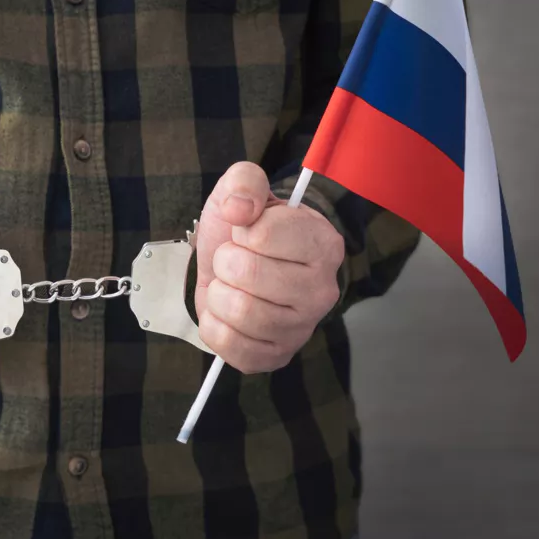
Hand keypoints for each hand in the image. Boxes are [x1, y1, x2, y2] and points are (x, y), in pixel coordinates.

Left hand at [194, 162, 344, 373]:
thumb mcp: (243, 189)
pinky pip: (229, 345)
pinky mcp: (277, 356)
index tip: (248, 232)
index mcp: (323, 244)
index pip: (262, 234)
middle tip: (234, 261)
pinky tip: (226, 313)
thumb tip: (238, 209)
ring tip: (230, 285)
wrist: (236, 267)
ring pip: (238, 311)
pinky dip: (214, 326)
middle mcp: (322, 290)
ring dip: (219, 293)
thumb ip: (244, 182)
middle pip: (247, 273)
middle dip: (225, 261)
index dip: (241, 230)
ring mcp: (302, 328)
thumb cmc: (245, 228)